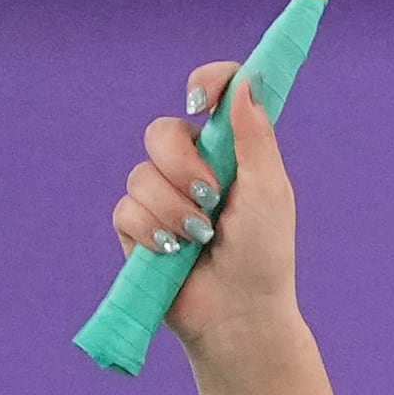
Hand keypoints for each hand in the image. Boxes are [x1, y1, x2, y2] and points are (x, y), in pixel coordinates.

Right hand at [114, 62, 297, 346]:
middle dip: (182, 165)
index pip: (214, 96)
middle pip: (162, 131)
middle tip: (211, 197)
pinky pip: (126, 208)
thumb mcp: (268, 191)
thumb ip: (254, 138)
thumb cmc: (264, 254)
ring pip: (141, 173)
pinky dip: (152, 230)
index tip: (202, 101)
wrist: (237, 312)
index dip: (207, 84)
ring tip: (200, 238)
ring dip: (174, 209)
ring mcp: (162, 195)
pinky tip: (174, 252)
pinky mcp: (136, 226)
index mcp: (233, 153)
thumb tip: (245, 82)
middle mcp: (195, 167)